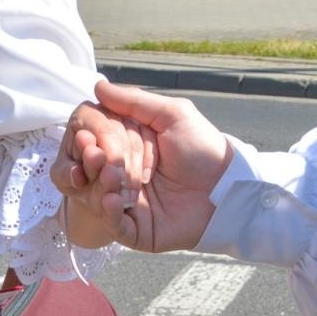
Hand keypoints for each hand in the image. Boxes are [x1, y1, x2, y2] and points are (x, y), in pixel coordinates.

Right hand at [61, 81, 232, 253]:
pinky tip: (112, 200)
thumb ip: (134, 101)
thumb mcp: (171, 115)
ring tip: (115, 177)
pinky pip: (112, 226)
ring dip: (100, 184)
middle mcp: (121, 172)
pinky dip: (108, 213)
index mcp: (127, 145)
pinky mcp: (136, 230)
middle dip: (95, 161)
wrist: (226, 187)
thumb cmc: (202, 148)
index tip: (90, 139)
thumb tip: (98, 85)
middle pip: (90, 167)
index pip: (95, 138)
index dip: (93, 138)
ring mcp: (126, 202)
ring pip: (94, 196)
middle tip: (103, 159)